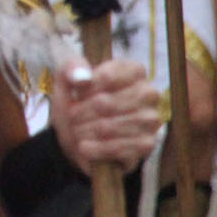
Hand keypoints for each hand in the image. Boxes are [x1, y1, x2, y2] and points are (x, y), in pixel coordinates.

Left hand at [49, 57, 162, 173]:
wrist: (79, 133)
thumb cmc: (77, 100)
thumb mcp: (67, 78)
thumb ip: (71, 67)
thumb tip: (82, 77)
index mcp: (133, 71)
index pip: (107, 77)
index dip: (86, 88)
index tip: (77, 93)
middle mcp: (148, 93)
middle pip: (106, 103)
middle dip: (82, 112)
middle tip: (71, 116)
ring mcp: (150, 119)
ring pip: (109, 127)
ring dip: (85, 131)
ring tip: (76, 130)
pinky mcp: (146, 144)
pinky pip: (117, 148)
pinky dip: (95, 149)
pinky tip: (84, 147)